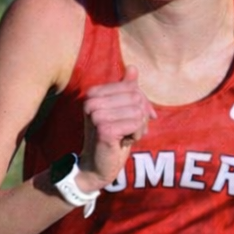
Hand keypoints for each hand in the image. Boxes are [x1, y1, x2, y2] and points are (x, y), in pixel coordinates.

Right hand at [80, 65, 156, 189]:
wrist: (96, 166)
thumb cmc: (111, 137)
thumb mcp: (120, 111)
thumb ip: (126, 89)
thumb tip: (133, 67)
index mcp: (94, 93)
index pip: (132, 87)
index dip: (142, 103)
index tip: (138, 118)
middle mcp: (92, 101)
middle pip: (136, 98)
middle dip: (141, 116)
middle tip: (130, 130)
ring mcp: (96, 115)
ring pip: (138, 111)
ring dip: (139, 128)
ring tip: (125, 136)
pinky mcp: (104, 129)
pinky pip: (136, 124)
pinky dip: (136, 135)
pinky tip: (123, 142)